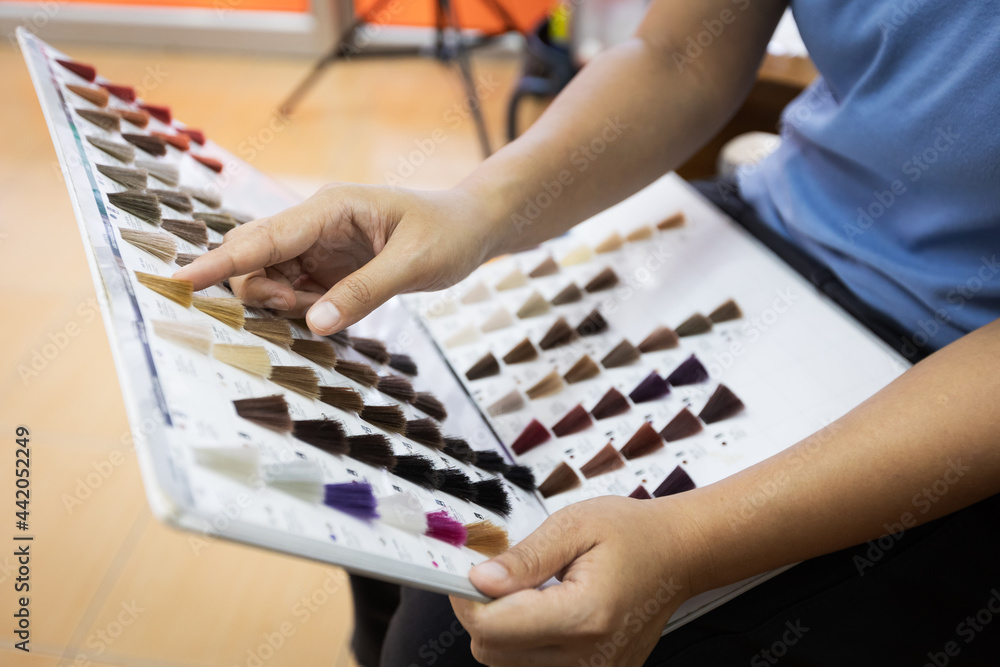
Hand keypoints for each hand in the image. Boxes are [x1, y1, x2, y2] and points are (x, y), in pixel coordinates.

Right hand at [173, 184, 496, 333]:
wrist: (471, 227)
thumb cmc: (448, 234)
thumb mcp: (414, 264)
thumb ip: (364, 293)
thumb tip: (313, 324)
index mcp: (330, 208)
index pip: (262, 237)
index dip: (219, 261)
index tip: (179, 280)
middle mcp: (315, 223)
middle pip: (254, 258)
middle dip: (262, 292)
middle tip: (308, 310)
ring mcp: (318, 246)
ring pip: (270, 279)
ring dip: (286, 304)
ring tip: (333, 307)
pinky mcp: (327, 266)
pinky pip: (294, 291)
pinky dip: (303, 309)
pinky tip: (333, 309)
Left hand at [451, 496, 702, 666]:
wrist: (676, 555)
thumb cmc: (631, 534)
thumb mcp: (574, 525)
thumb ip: (524, 558)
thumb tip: (479, 581)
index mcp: (584, 616)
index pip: (493, 628)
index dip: (468, 598)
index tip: (470, 571)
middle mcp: (590, 657)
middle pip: (493, 652)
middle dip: (484, 612)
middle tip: (502, 575)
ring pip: (508, 663)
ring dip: (505, 629)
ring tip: (533, 591)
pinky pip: (535, 666)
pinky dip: (527, 641)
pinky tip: (546, 611)